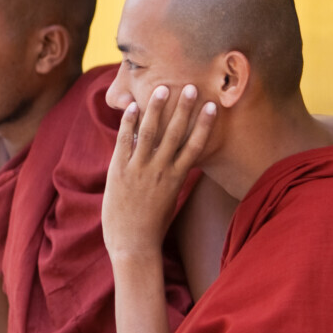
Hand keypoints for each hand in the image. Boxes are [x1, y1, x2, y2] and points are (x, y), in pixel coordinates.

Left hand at [103, 84, 216, 257]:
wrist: (133, 245)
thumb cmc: (152, 226)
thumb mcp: (168, 199)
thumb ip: (172, 177)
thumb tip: (176, 159)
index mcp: (176, 178)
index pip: (195, 146)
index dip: (204, 125)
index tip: (213, 106)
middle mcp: (160, 171)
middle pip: (175, 134)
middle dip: (184, 109)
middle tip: (191, 86)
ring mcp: (139, 170)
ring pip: (150, 133)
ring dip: (157, 109)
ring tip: (163, 88)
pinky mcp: (119, 171)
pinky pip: (124, 141)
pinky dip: (128, 123)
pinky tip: (133, 107)